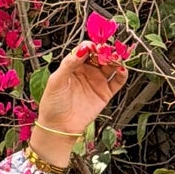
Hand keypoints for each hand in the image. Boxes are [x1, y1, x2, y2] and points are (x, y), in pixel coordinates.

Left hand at [31, 46, 130, 163]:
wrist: (58, 127)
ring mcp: (97, 81)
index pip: (85, 50)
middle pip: (100, 56)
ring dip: (115, 60)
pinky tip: (122, 69)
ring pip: (110, 66)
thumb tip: (82, 49)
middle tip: (108, 50)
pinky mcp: (105, 93)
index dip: (91, 46)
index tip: (94, 46)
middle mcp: (86, 71)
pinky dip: (122, 74)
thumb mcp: (56, 81)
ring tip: (116, 58)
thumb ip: (69, 64)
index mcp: (73, 65)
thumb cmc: (53, 104)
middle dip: (105, 51)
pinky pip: (117, 81)